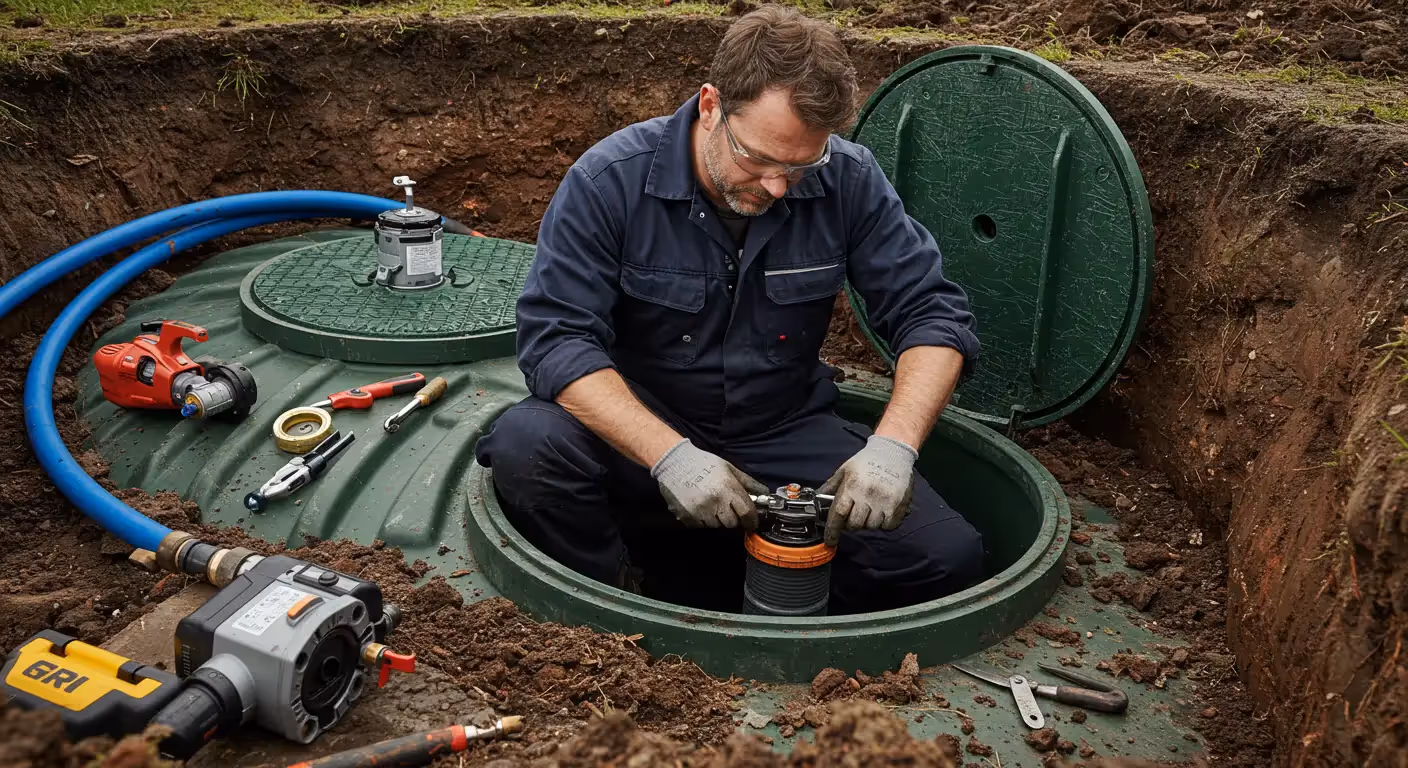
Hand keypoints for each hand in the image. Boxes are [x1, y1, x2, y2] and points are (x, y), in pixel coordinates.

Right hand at [651, 439, 767, 528]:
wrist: (674, 463)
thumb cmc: (703, 463)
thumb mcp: (729, 468)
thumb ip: (747, 482)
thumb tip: (764, 493)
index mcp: (728, 488)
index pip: (746, 512)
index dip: (752, 520)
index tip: (752, 523)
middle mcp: (715, 502)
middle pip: (732, 523)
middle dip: (733, 518)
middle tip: (728, 510)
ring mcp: (700, 511)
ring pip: (717, 526)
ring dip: (717, 520)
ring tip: (712, 506)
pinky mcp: (687, 517)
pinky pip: (701, 526)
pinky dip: (703, 520)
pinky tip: (700, 508)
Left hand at [818, 435, 917, 545]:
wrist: (893, 451)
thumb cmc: (866, 461)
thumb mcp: (844, 470)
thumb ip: (830, 487)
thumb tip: (817, 499)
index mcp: (852, 486)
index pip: (839, 514)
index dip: (832, 530)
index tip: (830, 540)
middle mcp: (868, 495)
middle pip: (854, 524)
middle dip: (850, 524)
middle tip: (853, 515)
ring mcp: (885, 501)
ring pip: (871, 526)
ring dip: (867, 523)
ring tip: (868, 509)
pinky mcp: (899, 505)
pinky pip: (888, 526)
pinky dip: (883, 523)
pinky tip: (881, 512)